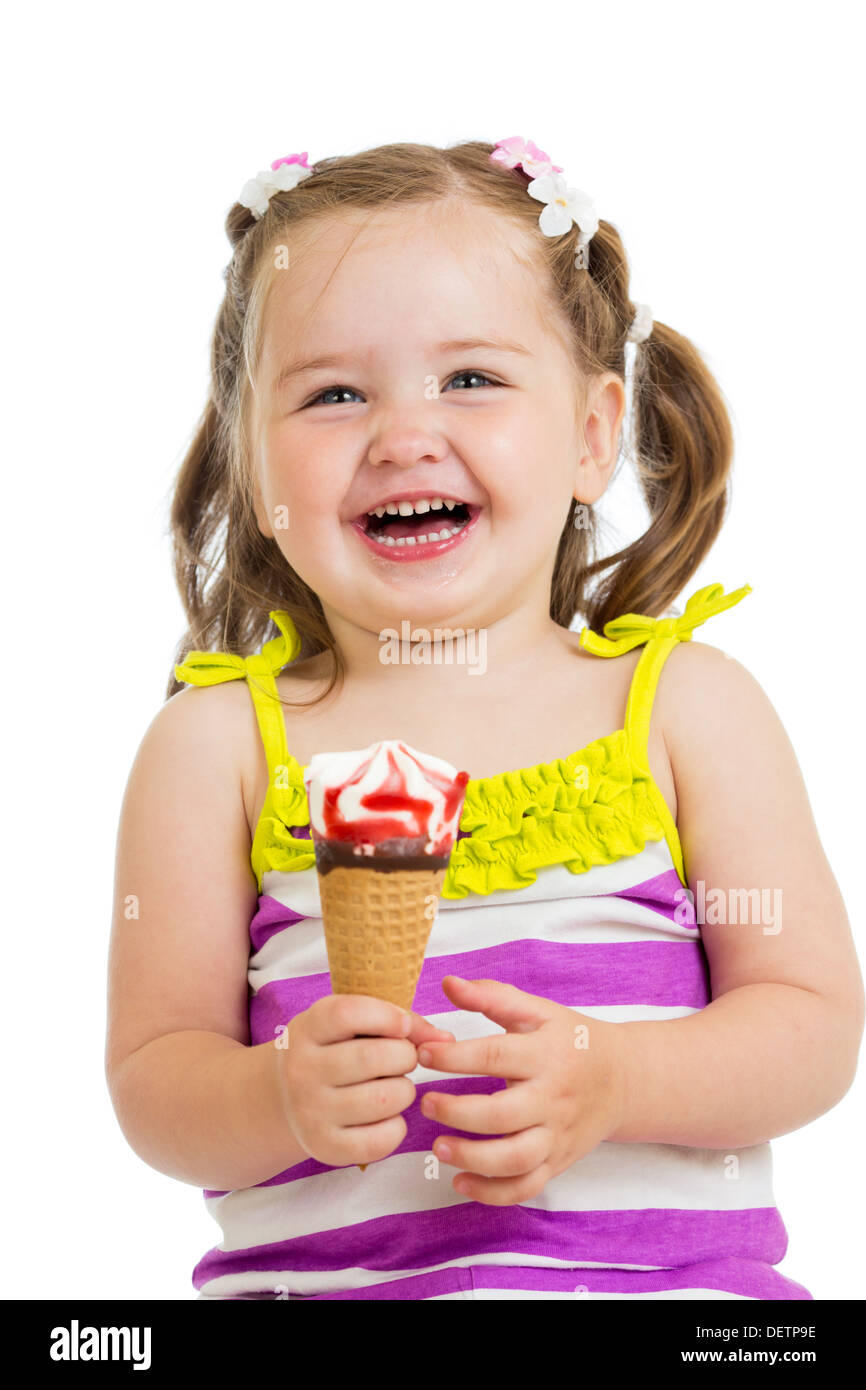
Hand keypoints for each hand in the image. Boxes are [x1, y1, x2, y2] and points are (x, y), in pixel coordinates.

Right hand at [277, 993, 454, 1168]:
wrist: (282, 1100)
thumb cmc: (332, 1052)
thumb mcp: (350, 1025)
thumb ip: (398, 1022)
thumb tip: (447, 1040)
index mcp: (308, 1028)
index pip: (348, 1014)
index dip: (387, 1016)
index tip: (402, 1025)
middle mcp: (302, 1070)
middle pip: (373, 1058)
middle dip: (404, 1056)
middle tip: (402, 1059)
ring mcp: (310, 1111)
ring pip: (385, 1099)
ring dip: (405, 1091)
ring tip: (394, 1087)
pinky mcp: (324, 1147)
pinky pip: (380, 1140)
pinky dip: (396, 1127)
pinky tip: (386, 1116)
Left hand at [417, 976, 625, 1204]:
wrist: (623, 1079)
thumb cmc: (571, 1040)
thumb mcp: (538, 1011)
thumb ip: (492, 996)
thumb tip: (448, 982)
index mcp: (547, 1054)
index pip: (495, 1056)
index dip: (455, 1057)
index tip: (423, 1054)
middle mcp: (554, 1098)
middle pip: (503, 1115)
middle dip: (458, 1113)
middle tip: (425, 1104)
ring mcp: (557, 1135)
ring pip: (515, 1159)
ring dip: (472, 1158)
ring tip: (438, 1147)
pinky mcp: (558, 1162)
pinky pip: (526, 1187)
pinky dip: (492, 1193)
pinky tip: (460, 1182)